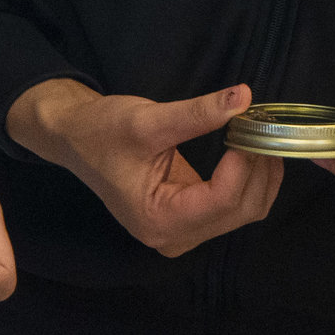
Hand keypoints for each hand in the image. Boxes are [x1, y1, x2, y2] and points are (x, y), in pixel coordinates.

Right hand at [8, 79, 280, 257]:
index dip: (244, 163)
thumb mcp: (147, 120)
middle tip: (259, 125)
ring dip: (259, 174)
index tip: (249, 125)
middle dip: (257, 168)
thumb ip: (197, 113)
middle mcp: (174, 237)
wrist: (75, 138)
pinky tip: (250, 149)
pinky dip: (249, 179)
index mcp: (159, 220)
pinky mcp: (190, 218)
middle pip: (241, 211)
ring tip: (256, 133)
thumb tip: (245, 98)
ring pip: (245, 211)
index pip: (222, 200)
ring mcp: (184, 231)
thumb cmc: (102, 131)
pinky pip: (234, 206)